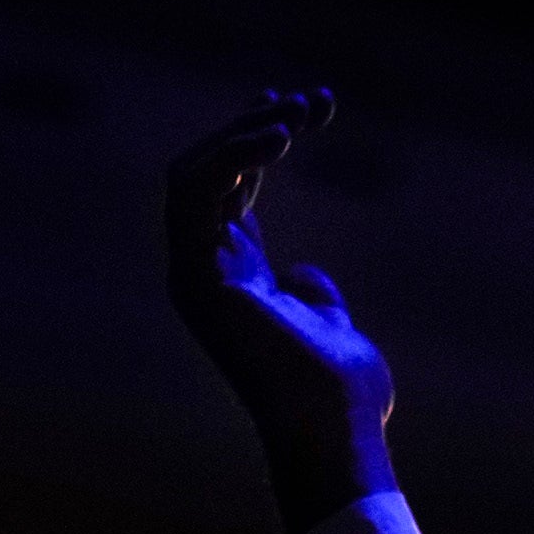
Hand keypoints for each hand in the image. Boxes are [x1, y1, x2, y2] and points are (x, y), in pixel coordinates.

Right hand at [164, 87, 393, 533]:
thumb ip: (315, 297)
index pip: (231, 190)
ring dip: (242, 135)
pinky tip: (280, 136)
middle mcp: (204, 272)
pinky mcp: (196, 277)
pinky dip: (231, 155)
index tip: (304, 105)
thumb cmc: (341, 395)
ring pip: (193, 175)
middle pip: (209, 173)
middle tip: (311, 101)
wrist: (335, 432)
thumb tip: (307, 275)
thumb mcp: (333, 328)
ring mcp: (194, 275)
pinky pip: (195, 193)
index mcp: (235, 278)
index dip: (259, 140)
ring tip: (294, 117)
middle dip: (256, 127)